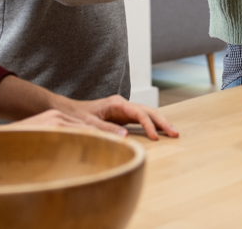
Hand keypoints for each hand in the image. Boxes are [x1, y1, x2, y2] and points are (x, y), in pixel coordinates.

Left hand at [43, 95, 178, 139]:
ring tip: (172, 132)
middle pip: (148, 110)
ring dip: (160, 122)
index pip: (139, 113)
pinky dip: (151, 125)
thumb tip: (125, 137)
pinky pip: (141, 119)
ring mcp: (123, 110)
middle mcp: (122, 104)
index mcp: (117, 103)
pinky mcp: (122, 116)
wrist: (66, 111)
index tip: (156, 137)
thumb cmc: (76, 116)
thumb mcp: (89, 124)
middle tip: (175, 133)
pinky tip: (159, 132)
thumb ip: (106, 130)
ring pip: (147, 113)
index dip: (149, 125)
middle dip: (162, 121)